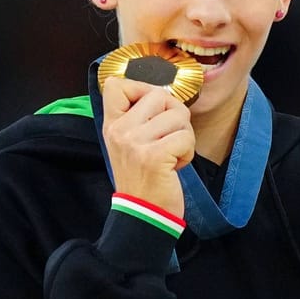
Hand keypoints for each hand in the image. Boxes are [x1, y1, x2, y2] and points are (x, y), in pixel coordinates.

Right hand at [101, 75, 194, 219]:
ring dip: (184, 136)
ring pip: (178, 115)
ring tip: (171, 154)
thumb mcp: (128, 144)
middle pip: (159, 94)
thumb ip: (138, 118)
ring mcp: (135, 143)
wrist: (142, 214)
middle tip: (168, 138)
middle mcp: (120, 130)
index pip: (115, 84)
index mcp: (111, 125)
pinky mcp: (154, 156)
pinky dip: (187, 152)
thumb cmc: (143, 178)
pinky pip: (185, 137)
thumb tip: (163, 92)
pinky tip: (174, 166)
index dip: (142, 89)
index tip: (152, 110)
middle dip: (175, 115)